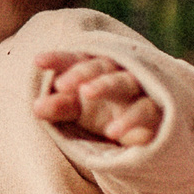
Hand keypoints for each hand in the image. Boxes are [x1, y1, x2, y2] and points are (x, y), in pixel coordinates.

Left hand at [32, 52, 162, 146]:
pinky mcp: (157, 111)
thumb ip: (59, 108)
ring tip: (85, 93)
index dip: (59, 59)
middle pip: (101, 65)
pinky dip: (130, 120)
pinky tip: (113, 132)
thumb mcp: (78, 112)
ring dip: (106, 85)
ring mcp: (141, 90)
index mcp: (97, 69)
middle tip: (61, 84)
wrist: (146, 135)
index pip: (77, 59)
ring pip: (125, 81)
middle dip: (81, 72)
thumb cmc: (106, 114)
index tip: (38, 61)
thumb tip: (36, 107)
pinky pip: (145, 111)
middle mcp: (119, 73)